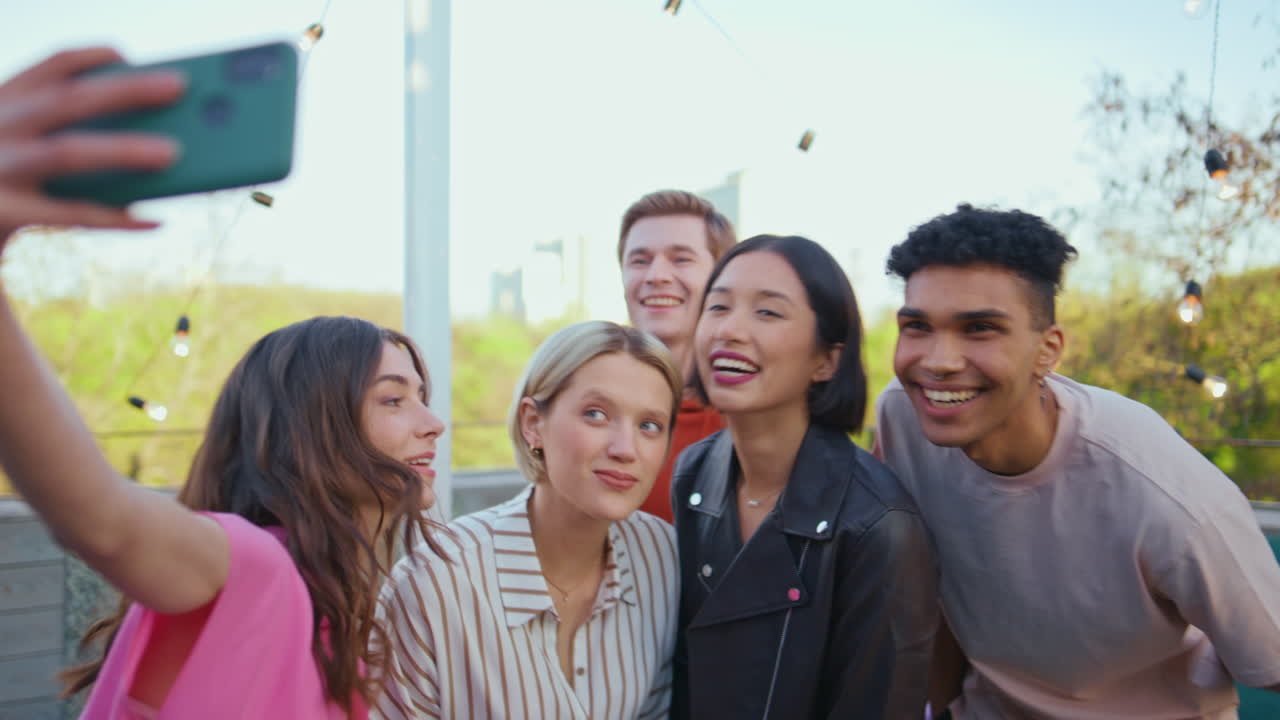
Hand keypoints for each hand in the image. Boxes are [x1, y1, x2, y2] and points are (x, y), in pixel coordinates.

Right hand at [0, 47, 183, 247]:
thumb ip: (66, 136)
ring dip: (124, 149)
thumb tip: (155, 142)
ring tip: (173, 152)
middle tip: (179, 85)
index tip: (131, 56)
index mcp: (4, 102)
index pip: (53, 66)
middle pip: (69, 100)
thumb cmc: (9, 185)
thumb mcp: (23, 147)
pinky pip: (73, 215)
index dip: (94, 58)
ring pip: (68, 152)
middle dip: (127, 90)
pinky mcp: (6, 212)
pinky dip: (118, 218)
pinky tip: (155, 221)